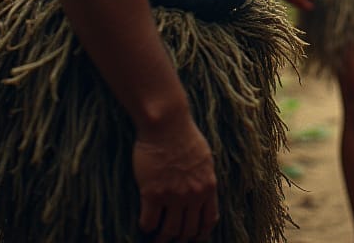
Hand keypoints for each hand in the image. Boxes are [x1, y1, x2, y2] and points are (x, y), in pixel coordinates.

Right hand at [135, 116, 217, 241]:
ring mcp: (172, 196)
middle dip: (180, 238)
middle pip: (188, 230)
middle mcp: (192, 195)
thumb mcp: (204, 157)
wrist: (166, 123)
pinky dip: (146, 227)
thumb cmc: (184, 134)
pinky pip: (148, 222)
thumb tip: (205, 192)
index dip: (200, 233)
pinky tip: (145, 223)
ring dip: (162, 238)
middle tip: (172, 238)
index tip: (193, 238)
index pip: (208, 220)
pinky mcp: (152, 193)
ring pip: (169, 231)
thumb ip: (205, 178)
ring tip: (157, 239)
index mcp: (208, 186)